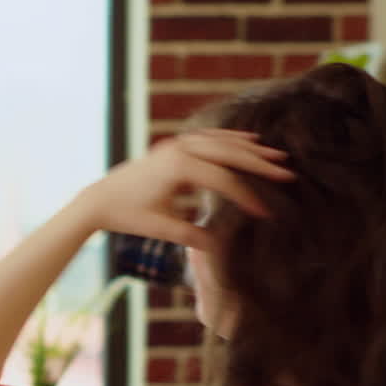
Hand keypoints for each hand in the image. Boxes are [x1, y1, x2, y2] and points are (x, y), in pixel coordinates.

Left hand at [73, 129, 294, 251]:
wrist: (99, 199)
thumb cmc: (127, 215)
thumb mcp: (160, 229)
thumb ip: (190, 236)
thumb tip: (219, 247)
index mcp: (178, 168)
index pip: (223, 181)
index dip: (247, 196)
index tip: (265, 212)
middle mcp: (179, 150)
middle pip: (229, 154)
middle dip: (259, 163)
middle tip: (287, 172)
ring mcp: (176, 145)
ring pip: (221, 142)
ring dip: (249, 148)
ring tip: (277, 156)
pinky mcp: (173, 146)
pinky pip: (209, 138)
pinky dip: (230, 139)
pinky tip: (250, 141)